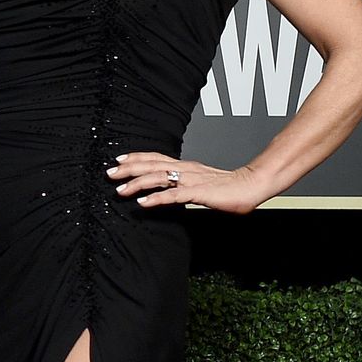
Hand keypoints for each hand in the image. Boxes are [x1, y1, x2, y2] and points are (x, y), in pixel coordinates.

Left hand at [106, 152, 267, 214]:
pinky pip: (173, 195)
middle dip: (129, 168)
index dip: (137, 158)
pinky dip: (156, 199)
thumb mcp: (200, 183)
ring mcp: (191, 180)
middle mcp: (185, 169)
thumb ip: (184, 184)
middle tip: (110, 173)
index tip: (119, 160)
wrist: (252, 185)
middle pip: (152, 164)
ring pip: (158, 177)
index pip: (156, 158)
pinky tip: (143, 204)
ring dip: (137, 184)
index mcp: (185, 166)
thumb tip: (168, 189)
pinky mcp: (198, 193)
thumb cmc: (229, 187)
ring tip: (120, 190)